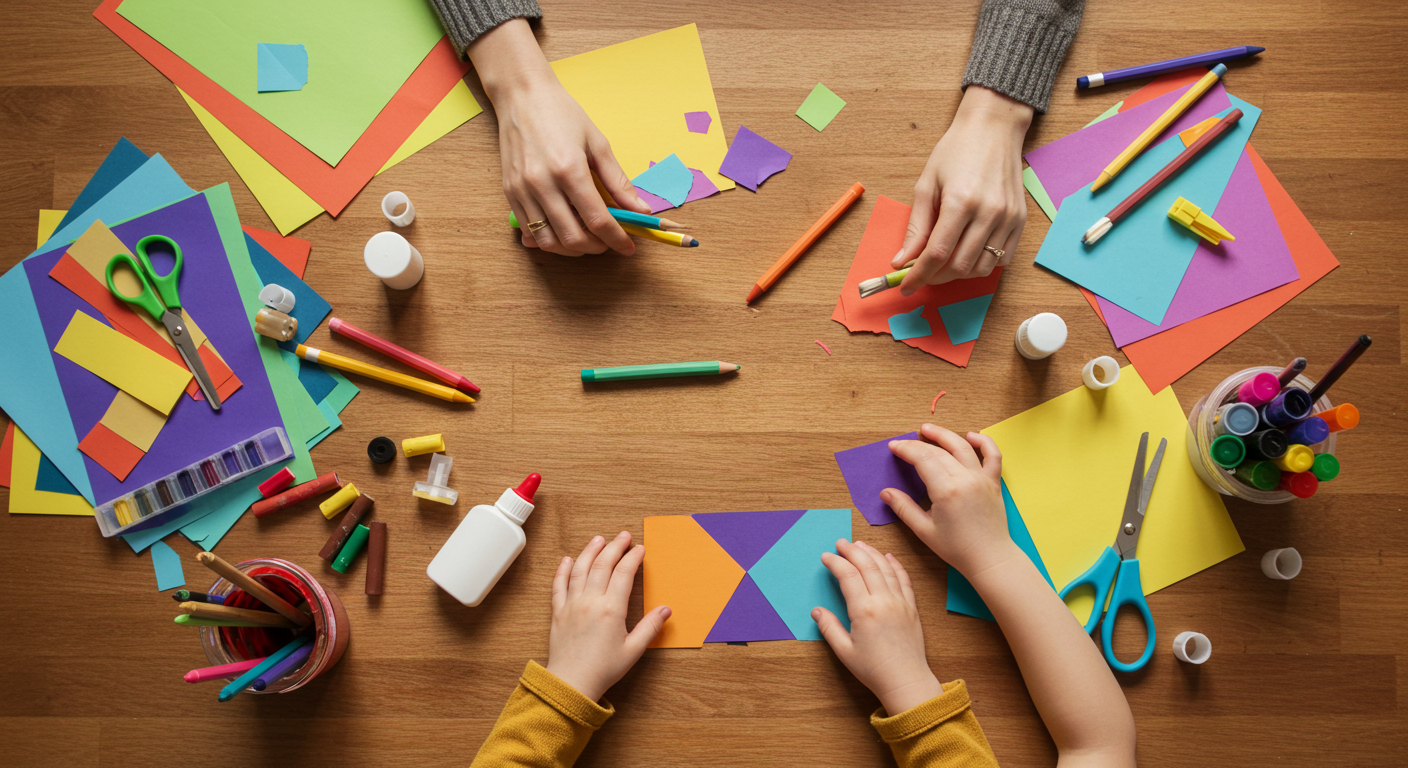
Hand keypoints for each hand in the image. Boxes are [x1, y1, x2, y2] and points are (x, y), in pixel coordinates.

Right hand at [468, 20, 650, 256]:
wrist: (521, 96)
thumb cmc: (562, 114)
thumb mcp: (598, 143)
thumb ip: (618, 181)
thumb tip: (640, 210)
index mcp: (569, 169)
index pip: (598, 220)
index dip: (617, 239)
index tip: (628, 248)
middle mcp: (542, 184)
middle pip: (573, 237)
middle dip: (597, 248)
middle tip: (609, 243)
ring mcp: (522, 190)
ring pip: (548, 241)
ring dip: (572, 249)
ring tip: (588, 240)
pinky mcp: (509, 193)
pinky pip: (529, 230)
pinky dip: (549, 240)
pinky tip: (563, 233)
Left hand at [545, 532, 669, 701]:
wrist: (571, 683)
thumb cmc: (603, 669)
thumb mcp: (633, 650)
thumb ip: (650, 627)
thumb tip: (666, 610)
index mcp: (611, 609)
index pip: (624, 574)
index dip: (633, 558)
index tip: (640, 549)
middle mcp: (591, 602)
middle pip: (603, 565)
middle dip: (615, 546)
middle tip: (624, 535)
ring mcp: (572, 605)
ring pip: (580, 569)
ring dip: (590, 551)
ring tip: (599, 539)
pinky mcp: (558, 612)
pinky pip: (559, 585)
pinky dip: (562, 570)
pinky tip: (567, 559)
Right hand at [813, 540, 943, 714]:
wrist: (906, 681)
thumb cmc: (874, 670)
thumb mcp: (845, 652)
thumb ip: (829, 628)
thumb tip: (817, 612)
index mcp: (864, 611)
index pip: (848, 576)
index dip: (836, 562)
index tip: (826, 557)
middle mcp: (883, 601)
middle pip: (867, 565)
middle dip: (852, 550)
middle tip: (841, 543)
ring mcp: (900, 602)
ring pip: (886, 568)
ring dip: (872, 553)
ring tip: (860, 544)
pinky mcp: (912, 608)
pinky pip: (904, 579)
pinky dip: (895, 565)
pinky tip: (888, 557)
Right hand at [885, 424, 1013, 576]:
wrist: (990, 558)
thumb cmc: (957, 549)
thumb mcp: (924, 531)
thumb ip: (904, 508)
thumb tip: (886, 493)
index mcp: (946, 491)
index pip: (922, 458)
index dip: (906, 449)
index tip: (893, 447)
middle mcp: (965, 479)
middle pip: (938, 451)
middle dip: (917, 444)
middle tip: (903, 443)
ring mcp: (981, 479)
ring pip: (962, 447)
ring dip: (944, 434)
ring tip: (928, 429)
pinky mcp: (993, 483)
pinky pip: (992, 456)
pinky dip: (983, 442)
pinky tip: (971, 436)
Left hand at [893, 86, 1032, 292]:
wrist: (994, 127)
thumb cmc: (956, 151)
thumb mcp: (926, 184)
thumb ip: (916, 226)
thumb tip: (902, 260)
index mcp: (960, 202)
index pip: (936, 254)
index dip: (918, 276)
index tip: (905, 286)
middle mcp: (988, 213)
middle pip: (959, 266)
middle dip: (936, 276)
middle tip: (922, 272)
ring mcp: (1008, 218)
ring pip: (981, 268)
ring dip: (958, 273)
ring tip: (943, 262)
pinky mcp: (1020, 220)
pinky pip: (1002, 259)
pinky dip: (982, 264)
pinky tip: (968, 252)